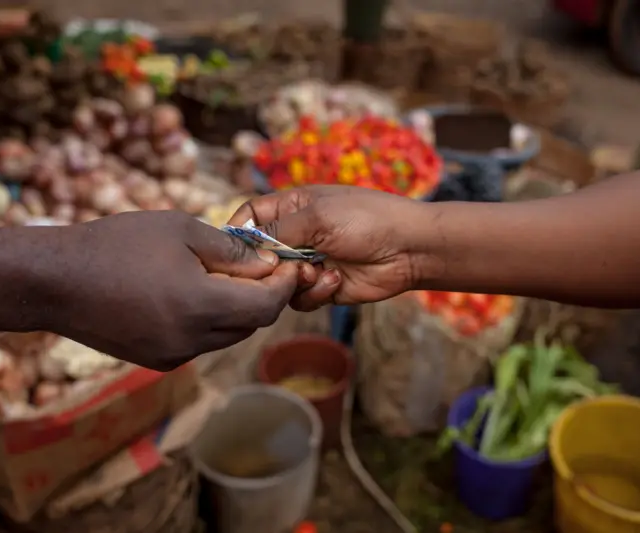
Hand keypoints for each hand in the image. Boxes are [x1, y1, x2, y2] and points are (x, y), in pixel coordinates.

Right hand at [43, 210, 311, 369]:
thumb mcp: (180, 230)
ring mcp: (173, 355)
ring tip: (223, 274)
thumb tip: (268, 264)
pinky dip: (209, 321)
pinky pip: (200, 342)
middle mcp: (192, 340)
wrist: (55, 281)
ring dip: (236, 309)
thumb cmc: (117, 244)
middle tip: (260, 265)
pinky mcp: (156, 361)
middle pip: (251, 324)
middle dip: (262, 295)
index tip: (290, 263)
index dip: (284, 284)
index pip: (267, 306)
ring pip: (226, 335)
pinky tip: (191, 292)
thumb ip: (231, 250)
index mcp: (201, 307)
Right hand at [229, 185, 422, 309]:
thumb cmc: (367, 219)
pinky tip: (335, 280)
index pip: (251, 216)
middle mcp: (297, 234)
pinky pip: (300, 298)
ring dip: (294, 280)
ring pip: (277, 281)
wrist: (409, 248)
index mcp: (293, 207)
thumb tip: (248, 246)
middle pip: (259, 255)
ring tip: (316, 272)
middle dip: (267, 265)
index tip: (230, 250)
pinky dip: (314, 292)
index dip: (238, 231)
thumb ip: (278, 230)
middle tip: (278, 268)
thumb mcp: (318, 215)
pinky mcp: (323, 286)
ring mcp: (310, 262)